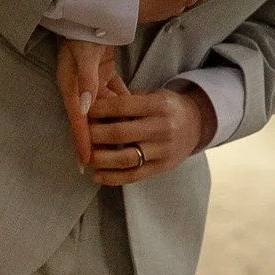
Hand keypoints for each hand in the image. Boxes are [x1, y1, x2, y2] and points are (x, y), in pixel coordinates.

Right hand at [57, 36, 122, 172]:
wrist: (90, 8)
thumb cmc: (82, 31)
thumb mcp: (84, 55)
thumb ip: (87, 80)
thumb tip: (84, 108)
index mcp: (70, 85)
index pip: (77, 119)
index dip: (82, 141)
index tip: (86, 162)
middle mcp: (79, 86)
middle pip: (90, 119)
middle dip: (100, 139)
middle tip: (111, 160)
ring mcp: (91, 80)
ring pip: (105, 109)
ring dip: (114, 124)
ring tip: (126, 144)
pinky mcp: (104, 73)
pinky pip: (114, 94)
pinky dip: (123, 104)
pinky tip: (134, 118)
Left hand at [81, 79, 217, 188]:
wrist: (197, 125)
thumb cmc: (166, 107)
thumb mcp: (153, 95)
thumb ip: (127, 100)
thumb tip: (93, 105)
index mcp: (158, 105)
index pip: (122, 106)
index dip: (98, 109)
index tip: (81, 111)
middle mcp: (162, 128)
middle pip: (120, 133)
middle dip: (94, 135)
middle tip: (77, 134)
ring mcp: (163, 150)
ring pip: (125, 159)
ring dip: (100, 159)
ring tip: (85, 157)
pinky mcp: (162, 168)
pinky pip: (134, 176)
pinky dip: (112, 178)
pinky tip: (97, 176)